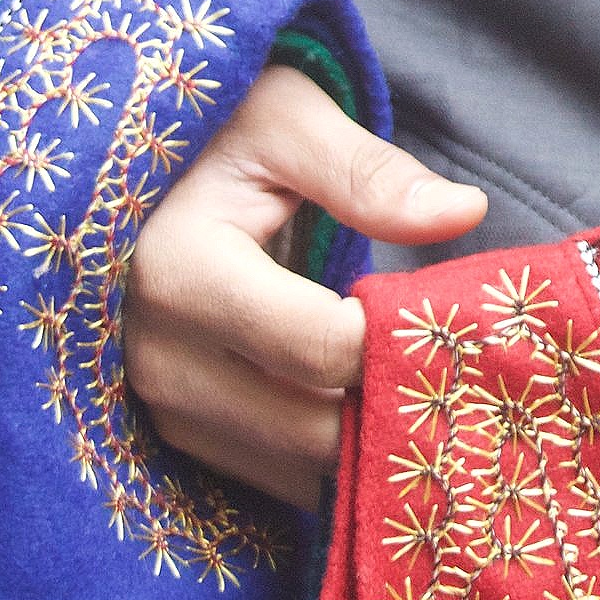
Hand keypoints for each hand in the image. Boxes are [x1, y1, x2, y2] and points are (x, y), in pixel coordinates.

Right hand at [125, 64, 485, 505]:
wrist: (136, 174)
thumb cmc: (219, 131)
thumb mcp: (288, 121)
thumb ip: (370, 173)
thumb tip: (464, 211)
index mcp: (180, 272)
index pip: (325, 347)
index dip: (402, 337)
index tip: (448, 308)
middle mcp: (159, 358)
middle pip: (315, 428)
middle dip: (397, 403)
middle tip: (464, 365)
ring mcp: (160, 406)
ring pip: (297, 471)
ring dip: (366, 441)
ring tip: (423, 385)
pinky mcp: (175, 434)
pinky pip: (274, 478)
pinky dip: (330, 456)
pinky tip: (371, 409)